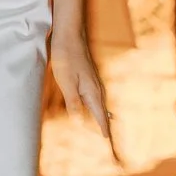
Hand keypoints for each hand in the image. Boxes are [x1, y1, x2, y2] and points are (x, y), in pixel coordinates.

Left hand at [49, 29, 118, 163]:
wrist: (69, 34)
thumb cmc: (66, 58)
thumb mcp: (66, 82)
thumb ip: (73, 103)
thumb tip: (79, 123)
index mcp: (92, 92)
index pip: (99, 115)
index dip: (103, 128)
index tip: (107, 141)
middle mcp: (96, 87)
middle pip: (103, 110)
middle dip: (105, 123)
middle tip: (109, 138)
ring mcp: (93, 80)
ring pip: (100, 101)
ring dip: (102, 113)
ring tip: (106, 123)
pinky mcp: (88, 75)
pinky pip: (96, 94)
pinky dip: (97, 103)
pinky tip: (95, 102)